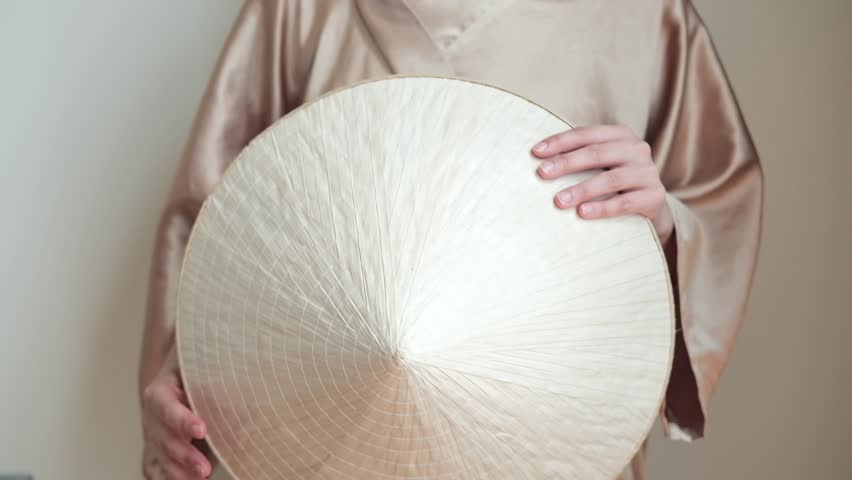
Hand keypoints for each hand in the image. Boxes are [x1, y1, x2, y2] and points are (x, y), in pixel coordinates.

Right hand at [142, 350, 212, 478]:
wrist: (186, 373)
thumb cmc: (198, 369)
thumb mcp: (202, 368)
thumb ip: (213, 381)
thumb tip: (244, 390)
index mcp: (160, 391)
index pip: (167, 406)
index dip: (183, 420)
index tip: (202, 430)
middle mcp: (153, 415)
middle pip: (165, 438)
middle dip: (186, 455)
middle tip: (205, 468)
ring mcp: (156, 434)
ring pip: (165, 457)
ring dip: (182, 471)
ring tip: (202, 477)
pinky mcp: (163, 449)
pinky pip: (167, 466)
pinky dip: (180, 476)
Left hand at [532, 124, 673, 244]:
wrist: (650, 204)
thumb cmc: (614, 180)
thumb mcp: (600, 163)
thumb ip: (578, 157)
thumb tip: (538, 162)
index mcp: (621, 135)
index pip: (587, 134)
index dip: (561, 142)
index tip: (536, 152)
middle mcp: (637, 149)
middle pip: (597, 154)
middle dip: (567, 163)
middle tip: (542, 173)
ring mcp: (648, 172)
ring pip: (611, 179)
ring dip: (582, 190)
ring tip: (559, 201)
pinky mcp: (654, 196)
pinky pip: (625, 202)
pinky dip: (602, 208)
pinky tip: (582, 213)